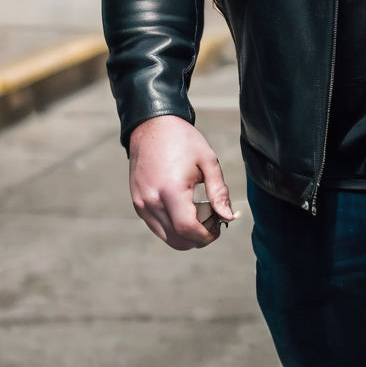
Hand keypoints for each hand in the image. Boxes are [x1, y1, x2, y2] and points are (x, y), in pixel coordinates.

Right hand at [128, 114, 235, 249]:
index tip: (219, 227)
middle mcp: (151, 202)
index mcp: (170, 190)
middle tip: (213, 223)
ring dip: (185, 235)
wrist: (152, 126)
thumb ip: (218, 191)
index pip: (188, 229)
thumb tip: (228, 216)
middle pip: (177, 240)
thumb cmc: (183, 140)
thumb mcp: (208, 161)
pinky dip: (172, 227)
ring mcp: (141, 204)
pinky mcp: (137, 203)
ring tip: (201, 215)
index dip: (206, 236)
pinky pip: (156, 226)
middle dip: (198, 239)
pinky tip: (185, 209)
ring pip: (166, 237)